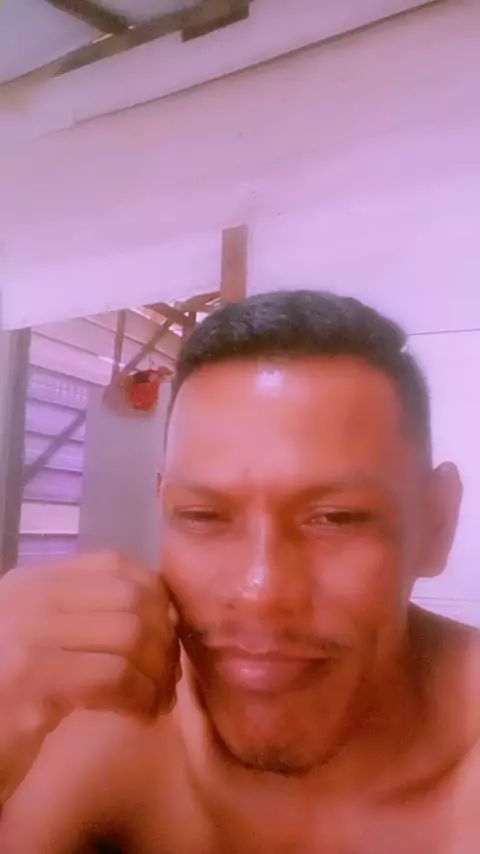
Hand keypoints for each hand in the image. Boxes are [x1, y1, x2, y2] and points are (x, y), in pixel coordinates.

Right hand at [0, 552, 178, 800]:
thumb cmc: (4, 700)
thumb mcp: (39, 643)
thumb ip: (84, 618)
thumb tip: (164, 610)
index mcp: (31, 582)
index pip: (113, 564)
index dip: (155, 595)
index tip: (168, 632)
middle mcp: (28, 600)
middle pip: (130, 597)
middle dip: (163, 636)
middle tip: (169, 673)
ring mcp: (27, 638)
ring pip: (129, 634)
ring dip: (157, 672)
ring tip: (157, 699)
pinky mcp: (30, 684)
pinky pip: (114, 677)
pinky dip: (141, 697)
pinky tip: (141, 716)